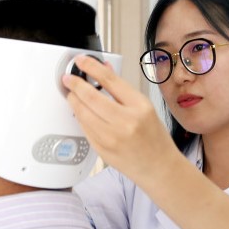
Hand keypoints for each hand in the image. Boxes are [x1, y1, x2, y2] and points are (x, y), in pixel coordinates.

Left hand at [61, 55, 179, 181]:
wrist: (159, 168)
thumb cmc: (155, 139)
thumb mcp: (145, 108)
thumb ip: (122, 89)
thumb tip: (104, 70)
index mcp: (140, 107)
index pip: (109, 80)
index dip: (91, 66)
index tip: (81, 61)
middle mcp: (126, 122)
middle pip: (91, 96)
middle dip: (75, 84)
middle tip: (68, 78)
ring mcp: (112, 138)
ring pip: (82, 113)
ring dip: (73, 100)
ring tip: (72, 94)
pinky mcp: (101, 149)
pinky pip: (84, 128)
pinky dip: (80, 117)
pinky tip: (80, 112)